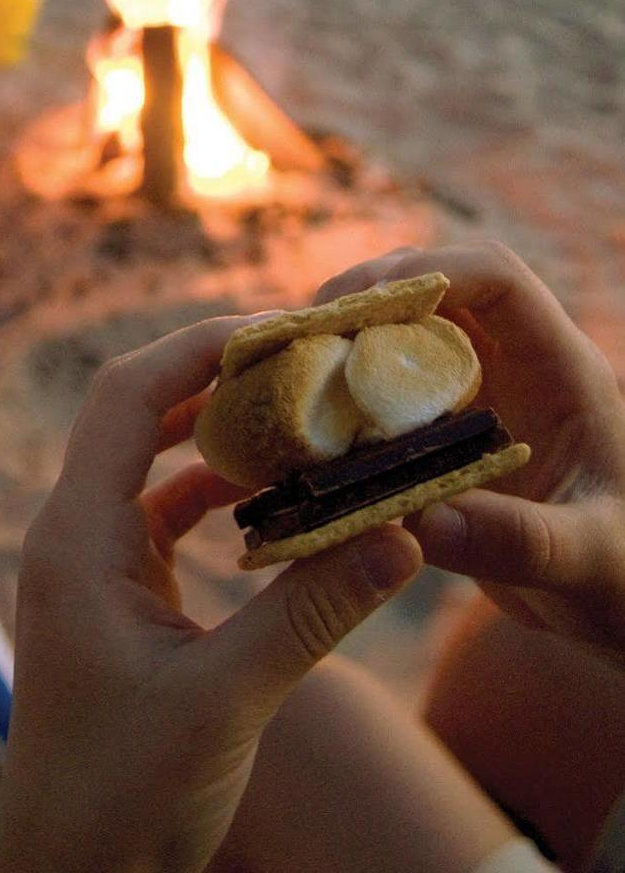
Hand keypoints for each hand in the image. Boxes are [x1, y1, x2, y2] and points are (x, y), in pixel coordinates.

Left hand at [0, 318, 420, 872]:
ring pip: (152, 464)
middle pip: (136, 414)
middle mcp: (75, 538)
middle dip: (214, 378)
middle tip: (300, 356)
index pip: (123, 398)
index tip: (276, 330)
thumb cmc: (121, 798)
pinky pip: (165, 517)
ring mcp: (95, 569)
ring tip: (297, 410)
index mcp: (75, 540)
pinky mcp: (121, 602)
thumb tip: (399, 533)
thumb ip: (309, 614)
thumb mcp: (224, 701)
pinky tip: (271, 496)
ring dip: (217, 433)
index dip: (194, 350)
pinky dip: (216, 494)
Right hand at [315, 244, 624, 662]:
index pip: (499, 279)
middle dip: (370, 295)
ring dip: (348, 340)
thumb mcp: (590, 563)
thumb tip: (421, 519)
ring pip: (406, 336)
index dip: (432, 271)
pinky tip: (302, 425)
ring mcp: (479, 402)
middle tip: (306, 330)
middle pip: (438, 290)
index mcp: (562, 371)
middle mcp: (517, 370)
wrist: (621, 610)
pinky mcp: (447, 441)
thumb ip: (518, 541)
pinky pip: (389, 397)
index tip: (366, 300)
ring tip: (288, 367)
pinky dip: (345, 399)